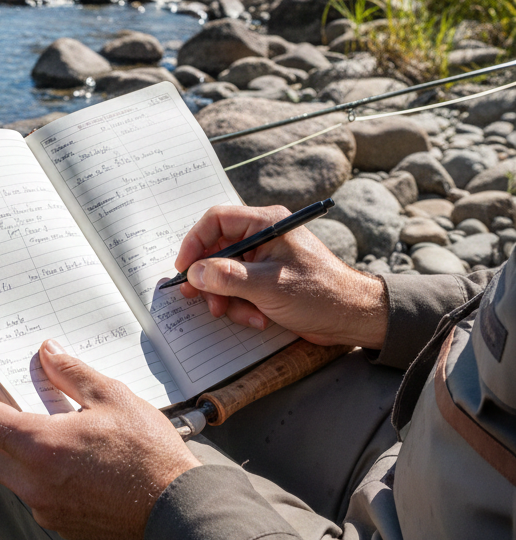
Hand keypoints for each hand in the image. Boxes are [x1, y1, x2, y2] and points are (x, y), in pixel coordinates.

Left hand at [0, 339, 198, 539]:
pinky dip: (28, 471)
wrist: (177, 512)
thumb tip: (47, 352)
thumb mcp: (112, 397)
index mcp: (41, 447)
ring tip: (23, 425)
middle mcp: (33, 483)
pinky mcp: (60, 525)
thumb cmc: (148, 452)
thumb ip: (72, 373)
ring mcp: (45, 509)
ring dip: (2, 450)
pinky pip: (29, 493)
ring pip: (4, 476)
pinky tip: (53, 456)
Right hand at [174, 204, 387, 348]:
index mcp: (266, 224)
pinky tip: (259, 319)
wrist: (355, 318)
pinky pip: (240, 289)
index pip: (216, 221)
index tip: (185, 268)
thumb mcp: (268, 286)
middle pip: (217, 250)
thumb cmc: (320, 294)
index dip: (195, 242)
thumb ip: (227, 277)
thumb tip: (194, 272)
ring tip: (244, 316)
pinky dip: (242, 306)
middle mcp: (264, 237)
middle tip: (203, 299)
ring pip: (226, 274)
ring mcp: (265, 259)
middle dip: (211, 279)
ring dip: (228, 299)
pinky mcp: (268, 280)